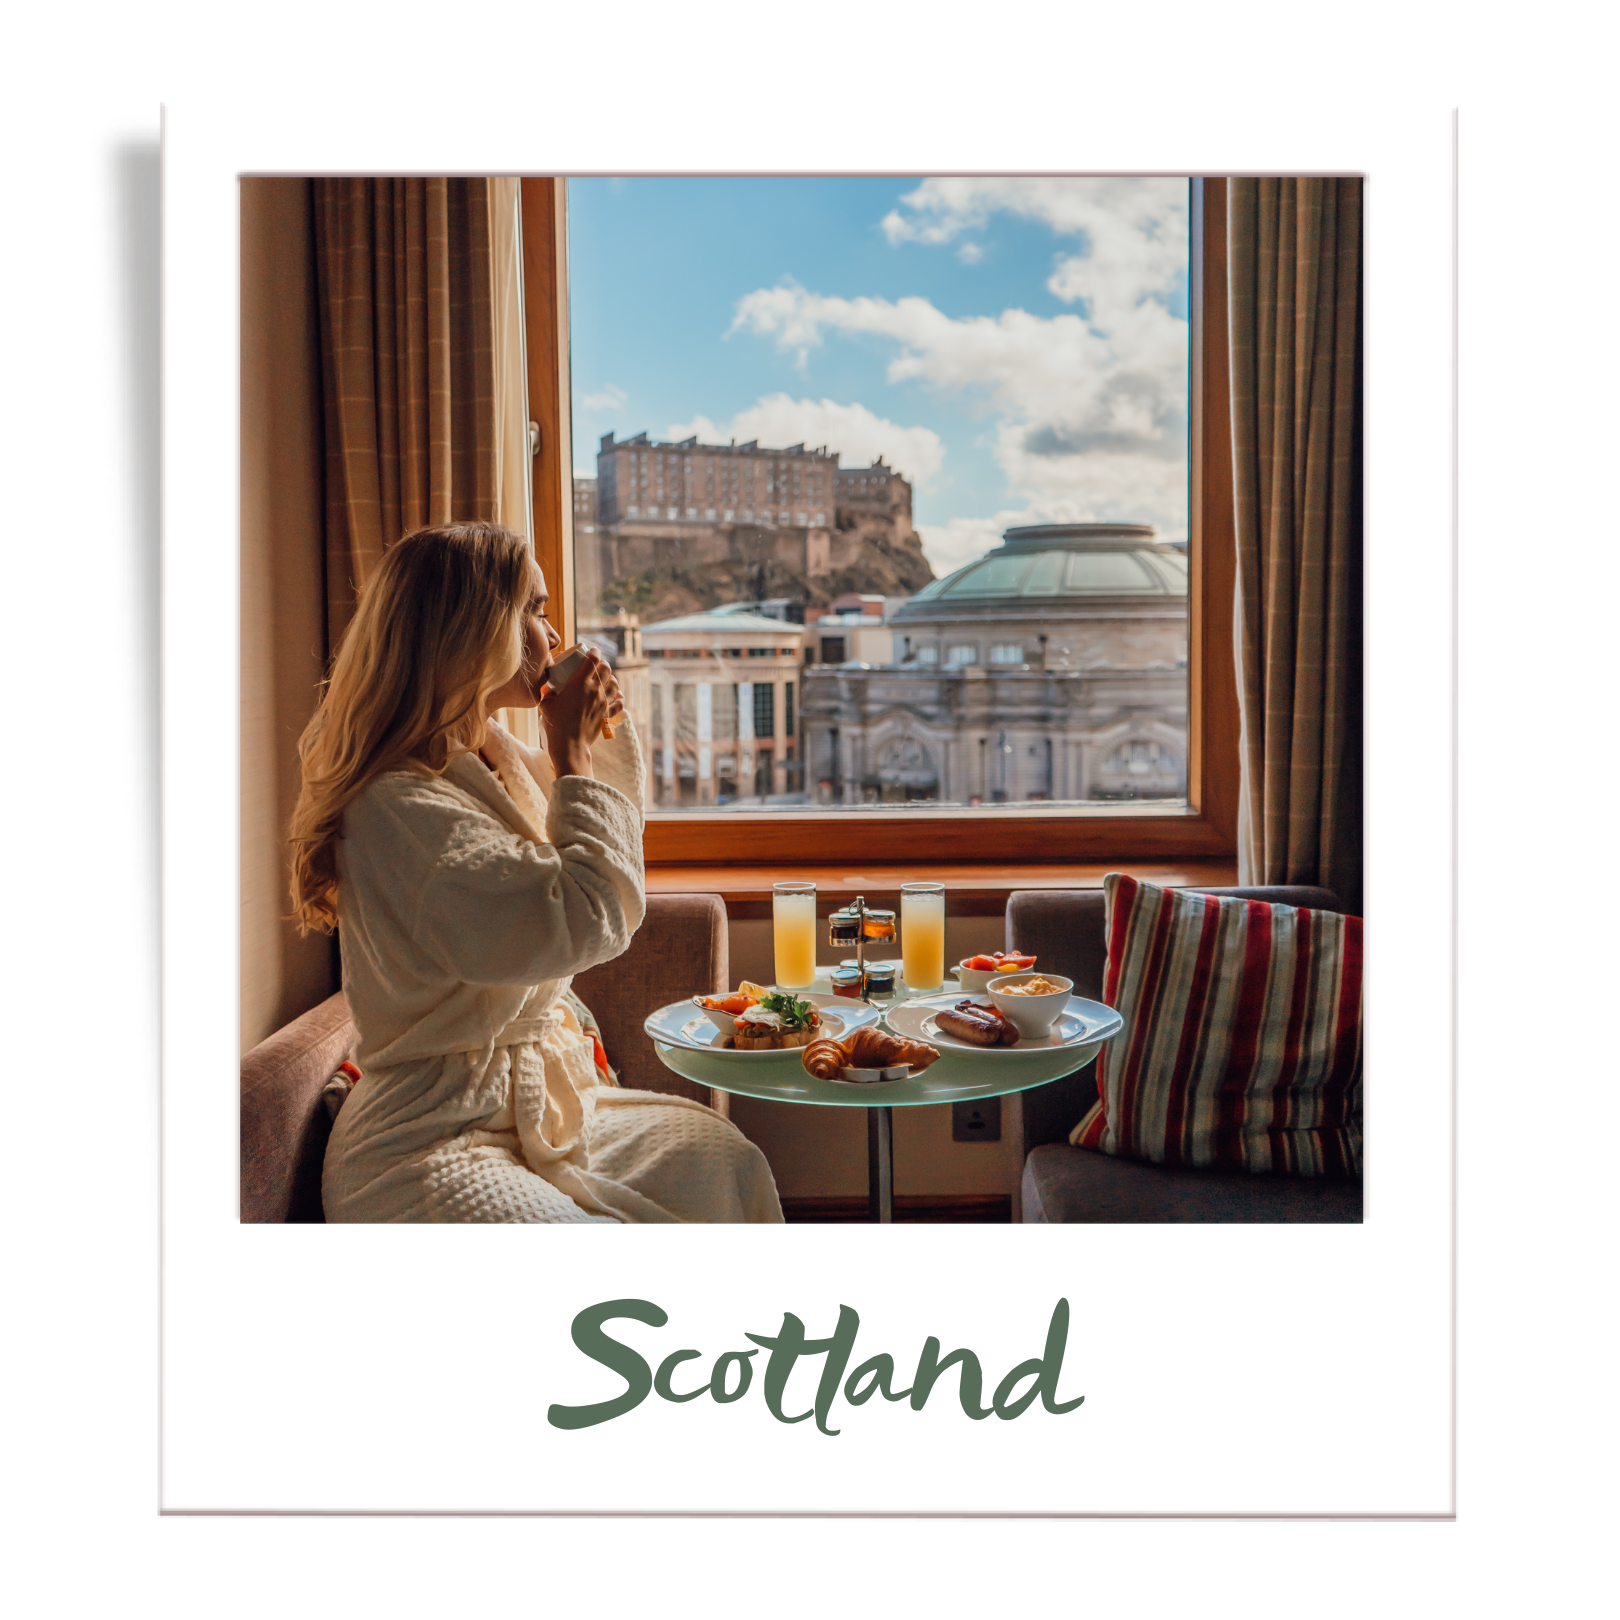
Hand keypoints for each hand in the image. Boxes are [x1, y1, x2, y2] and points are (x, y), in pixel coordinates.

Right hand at [539, 648, 625, 778]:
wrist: (569, 745)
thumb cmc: (555, 724)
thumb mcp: (546, 703)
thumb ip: (548, 692)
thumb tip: (548, 687)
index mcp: (579, 683)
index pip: (593, 659)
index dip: (594, 652)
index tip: (592, 651)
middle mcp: (595, 690)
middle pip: (606, 669)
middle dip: (603, 664)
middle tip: (597, 666)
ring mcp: (603, 702)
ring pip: (615, 684)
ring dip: (611, 679)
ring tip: (606, 680)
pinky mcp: (607, 715)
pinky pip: (620, 702)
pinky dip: (619, 697)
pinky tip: (615, 696)